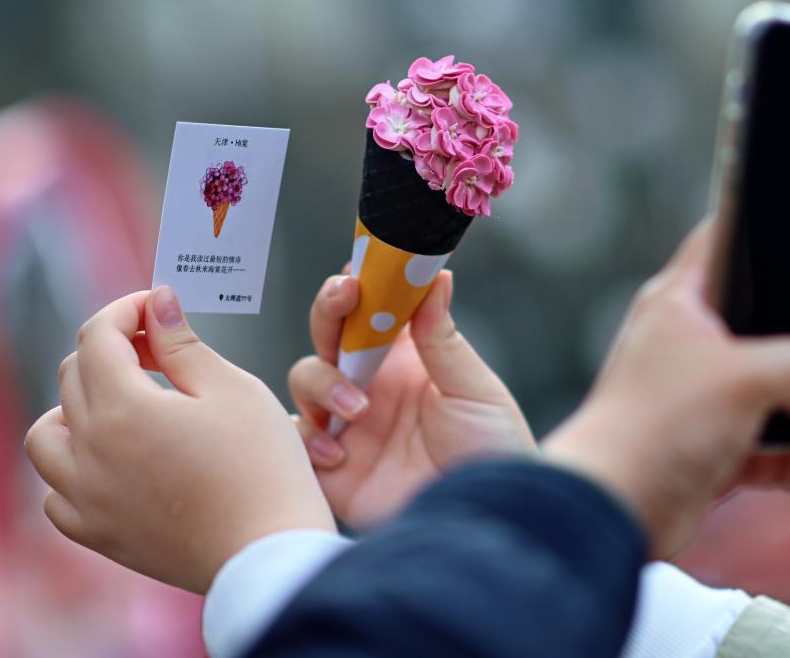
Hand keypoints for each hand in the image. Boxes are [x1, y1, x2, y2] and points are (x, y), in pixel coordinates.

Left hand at [24, 287, 334, 592]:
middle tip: (160, 349)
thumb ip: (183, 344)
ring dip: (77, 406)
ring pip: (49, 434)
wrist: (269, 550)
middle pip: (73, 376)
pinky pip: (57, 491)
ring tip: (125, 405)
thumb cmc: (263, 467)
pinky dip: (74, 467)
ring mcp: (87, 498)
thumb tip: (157, 302)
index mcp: (123, 410)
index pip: (99, 336)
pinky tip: (115, 461)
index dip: (128, 309)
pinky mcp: (98, 534)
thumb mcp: (233, 390)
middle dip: (112, 349)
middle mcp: (90, 453)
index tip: (156, 306)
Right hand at [288, 270, 534, 527]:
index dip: (360, 285)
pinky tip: (341, 455)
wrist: (483, 518)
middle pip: (329, 333)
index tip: (359, 272)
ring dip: (322, 382)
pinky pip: (296, 440)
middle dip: (328, 311)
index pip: (372, 309)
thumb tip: (438, 276)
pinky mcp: (332, 468)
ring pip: (304, 378)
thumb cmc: (493, 450)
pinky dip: (309, 440)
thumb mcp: (473, 390)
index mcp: (407, 358)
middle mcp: (372, 383)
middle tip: (344, 299)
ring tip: (357, 410)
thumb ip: (444, 338)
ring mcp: (348, 423)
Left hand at [544, 220, 789, 557]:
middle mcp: (687, 347)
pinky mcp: (707, 453)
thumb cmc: (664, 422)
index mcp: (680, 304)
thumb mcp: (748, 372)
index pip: (721, 246)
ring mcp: (698, 402)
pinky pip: (768, 453)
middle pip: (769, 326)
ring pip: (777, 393)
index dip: (764, 234)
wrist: (616, 504)